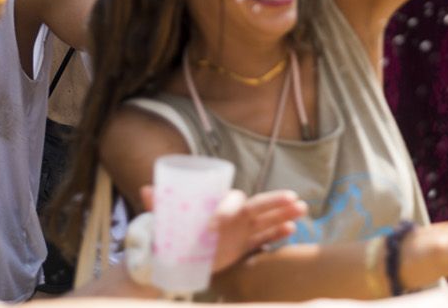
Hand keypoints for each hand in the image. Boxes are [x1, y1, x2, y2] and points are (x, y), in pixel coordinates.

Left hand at [138, 185, 304, 273]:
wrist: (175, 256)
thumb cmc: (172, 233)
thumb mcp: (166, 220)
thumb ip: (159, 205)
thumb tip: (146, 190)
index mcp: (217, 205)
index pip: (230, 200)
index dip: (229, 207)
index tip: (220, 220)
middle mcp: (232, 214)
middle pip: (258, 205)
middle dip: (276, 202)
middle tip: (292, 197)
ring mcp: (241, 230)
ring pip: (267, 221)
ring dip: (284, 215)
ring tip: (302, 210)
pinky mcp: (243, 245)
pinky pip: (263, 239)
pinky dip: (277, 235)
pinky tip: (291, 230)